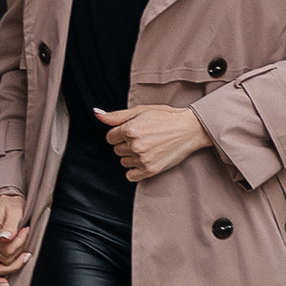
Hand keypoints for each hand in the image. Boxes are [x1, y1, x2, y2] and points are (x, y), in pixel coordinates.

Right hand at [0, 192, 29, 285]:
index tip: (26, 231)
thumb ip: (10, 226)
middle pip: (3, 261)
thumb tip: (5, 239)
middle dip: (18, 253)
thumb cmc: (9, 207)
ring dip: (12, 267)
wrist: (1, 204)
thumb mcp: (14, 211)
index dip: (20, 243)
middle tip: (25, 239)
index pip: (6, 249)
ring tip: (22, 257)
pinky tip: (5, 282)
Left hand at [95, 103, 211, 185]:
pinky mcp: (150, 170)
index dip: (120, 133)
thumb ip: (116, 115)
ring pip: (123, 162)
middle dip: (125, 144)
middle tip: (143, 137)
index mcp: (130, 129)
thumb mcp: (140, 110)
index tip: (133, 131)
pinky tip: (145, 159)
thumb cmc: (166, 117)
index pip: (110, 137)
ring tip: (147, 147)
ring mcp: (142, 159)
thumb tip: (97, 114)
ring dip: (131, 156)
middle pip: (116, 150)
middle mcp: (135, 145)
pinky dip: (135, 169)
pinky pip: (130, 175)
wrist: (189, 129)